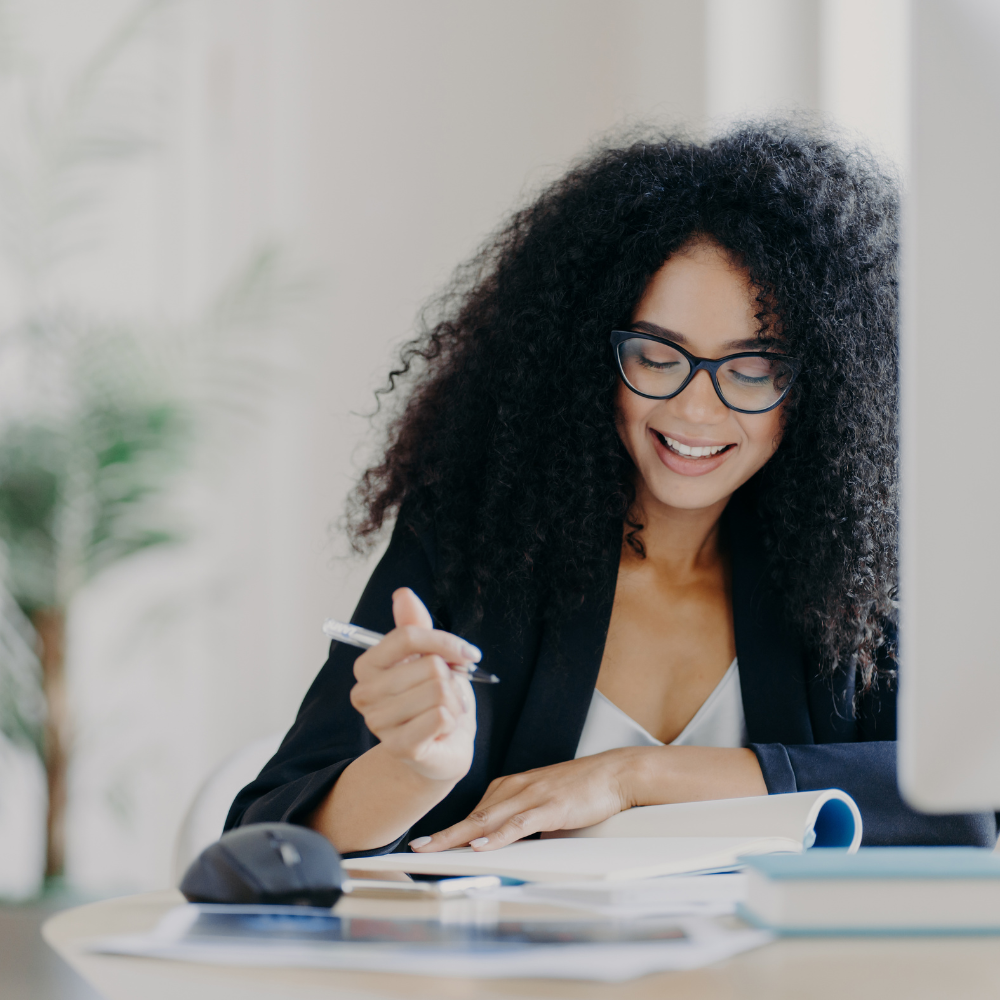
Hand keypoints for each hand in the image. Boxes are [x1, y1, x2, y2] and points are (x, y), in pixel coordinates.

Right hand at [350, 588, 477, 783]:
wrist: (440, 748)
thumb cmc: (431, 698)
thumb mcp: (426, 657)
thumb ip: (414, 626)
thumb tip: (403, 594)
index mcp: (367, 666)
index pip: (408, 637)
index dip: (445, 641)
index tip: (467, 653)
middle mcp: (365, 694)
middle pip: (430, 666)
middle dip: (453, 678)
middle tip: (450, 692)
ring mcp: (379, 724)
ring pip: (440, 691)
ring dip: (456, 701)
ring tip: (446, 711)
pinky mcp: (400, 747)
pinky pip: (442, 716)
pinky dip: (454, 719)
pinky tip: (444, 728)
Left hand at [409, 749, 637, 851]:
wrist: (614, 773)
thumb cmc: (580, 789)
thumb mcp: (543, 806)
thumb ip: (522, 823)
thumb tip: (504, 847)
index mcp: (511, 787)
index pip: (473, 813)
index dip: (448, 830)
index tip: (425, 844)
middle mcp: (515, 789)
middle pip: (472, 816)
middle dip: (443, 835)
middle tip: (416, 848)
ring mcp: (532, 797)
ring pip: (488, 820)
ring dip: (459, 836)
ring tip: (435, 849)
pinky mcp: (550, 807)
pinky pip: (518, 824)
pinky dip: (498, 836)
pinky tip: (481, 846)